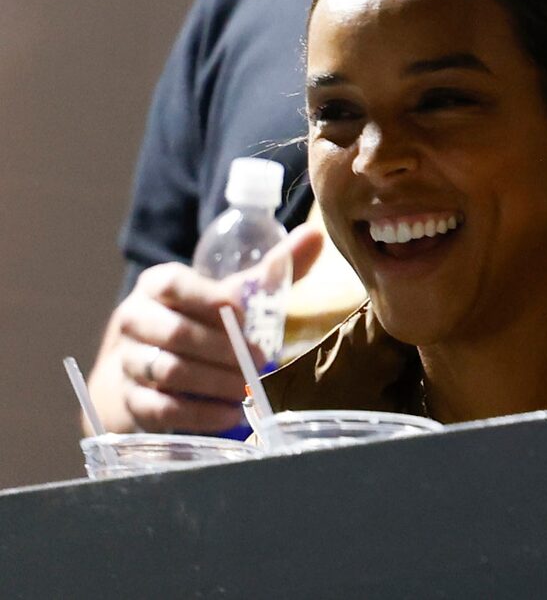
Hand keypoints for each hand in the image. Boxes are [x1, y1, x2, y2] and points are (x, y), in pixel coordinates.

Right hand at [89, 222, 324, 432]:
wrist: (148, 366)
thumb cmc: (200, 320)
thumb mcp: (228, 293)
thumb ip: (270, 269)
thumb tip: (315, 235)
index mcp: (156, 285)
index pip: (172, 285)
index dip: (207, 298)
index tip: (242, 313)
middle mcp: (135, 320)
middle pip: (175, 333)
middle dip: (222, 348)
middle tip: (261, 359)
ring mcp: (127, 362)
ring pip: (167, 371)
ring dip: (214, 382)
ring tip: (249, 387)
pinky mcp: (130, 402)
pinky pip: (161, 409)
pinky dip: (199, 414)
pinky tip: (231, 414)